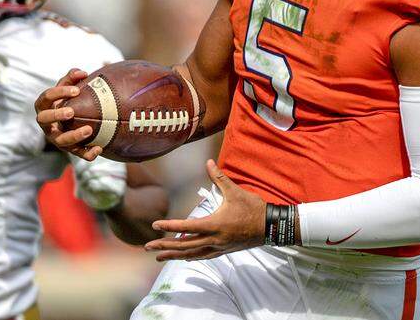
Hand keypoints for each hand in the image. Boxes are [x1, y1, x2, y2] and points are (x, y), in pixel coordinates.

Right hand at [34, 69, 100, 160]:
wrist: (71, 121)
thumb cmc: (68, 99)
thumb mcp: (67, 87)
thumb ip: (72, 77)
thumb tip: (82, 73)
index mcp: (44, 106)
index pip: (46, 97)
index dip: (59, 93)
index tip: (77, 90)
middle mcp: (47, 123)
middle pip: (43, 120)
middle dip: (56, 115)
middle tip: (71, 112)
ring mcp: (56, 137)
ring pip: (60, 140)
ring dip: (73, 136)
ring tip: (89, 130)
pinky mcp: (68, 149)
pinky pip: (77, 154)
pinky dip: (87, 153)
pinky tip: (99, 148)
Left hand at [144, 160, 265, 261]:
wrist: (271, 227)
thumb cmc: (253, 208)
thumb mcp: (235, 191)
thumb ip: (219, 177)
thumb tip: (208, 161)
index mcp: (214, 224)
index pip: (185, 227)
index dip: (168, 227)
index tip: (154, 226)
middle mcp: (213, 239)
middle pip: (183, 245)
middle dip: (164, 246)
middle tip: (148, 246)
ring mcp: (218, 247)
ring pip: (191, 254)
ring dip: (174, 255)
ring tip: (159, 256)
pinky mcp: (224, 250)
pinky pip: (203, 255)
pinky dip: (191, 256)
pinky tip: (184, 257)